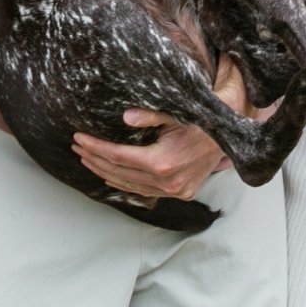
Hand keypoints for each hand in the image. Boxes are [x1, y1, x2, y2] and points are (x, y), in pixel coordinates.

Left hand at [73, 110, 228, 198]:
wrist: (229, 136)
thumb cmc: (200, 120)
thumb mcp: (175, 113)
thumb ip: (150, 116)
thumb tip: (125, 117)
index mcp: (163, 162)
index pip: (119, 156)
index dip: (96, 147)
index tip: (79, 138)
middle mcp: (167, 182)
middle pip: (120, 172)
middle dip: (94, 158)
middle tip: (76, 146)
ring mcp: (174, 191)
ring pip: (130, 185)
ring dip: (105, 171)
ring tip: (86, 158)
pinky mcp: (180, 193)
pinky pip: (144, 190)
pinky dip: (124, 182)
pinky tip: (110, 174)